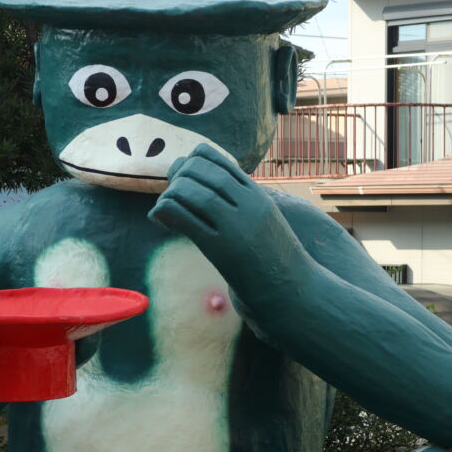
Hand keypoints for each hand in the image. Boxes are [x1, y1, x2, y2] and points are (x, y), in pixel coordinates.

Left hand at [148, 143, 305, 297]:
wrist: (293, 291)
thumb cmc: (273, 259)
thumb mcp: (261, 222)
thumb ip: (237, 204)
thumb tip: (202, 192)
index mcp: (257, 195)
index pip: (218, 160)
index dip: (193, 161)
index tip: (184, 174)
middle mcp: (248, 205)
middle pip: (202, 171)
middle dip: (179, 176)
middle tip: (171, 191)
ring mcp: (235, 226)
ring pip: (193, 192)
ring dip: (170, 195)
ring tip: (166, 208)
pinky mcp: (221, 250)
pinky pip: (185, 220)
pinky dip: (165, 212)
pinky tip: (158, 218)